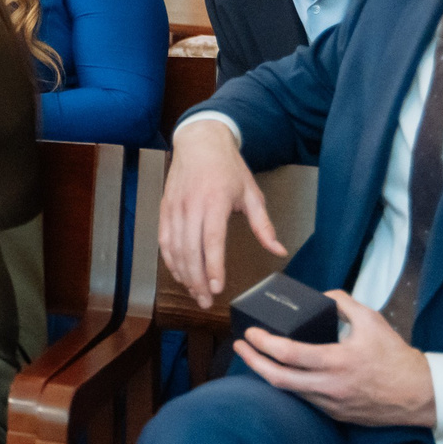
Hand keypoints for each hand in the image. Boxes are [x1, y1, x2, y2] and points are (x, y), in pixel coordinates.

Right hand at [159, 119, 284, 307]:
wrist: (199, 142)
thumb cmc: (227, 168)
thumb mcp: (252, 194)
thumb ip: (264, 226)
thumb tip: (278, 250)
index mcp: (215, 202)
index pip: (212, 241)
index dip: (212, 266)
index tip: (216, 287)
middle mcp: (191, 206)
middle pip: (190, 250)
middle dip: (196, 280)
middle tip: (205, 301)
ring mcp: (175, 208)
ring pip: (174, 249)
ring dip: (183, 274)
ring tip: (194, 292)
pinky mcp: (164, 210)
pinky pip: (164, 241)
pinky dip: (170, 261)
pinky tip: (180, 274)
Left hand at [233, 291, 436, 427]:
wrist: (418, 394)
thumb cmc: (395, 357)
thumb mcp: (372, 320)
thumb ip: (343, 303)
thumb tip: (320, 296)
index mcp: (338, 361)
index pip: (289, 354)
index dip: (263, 343)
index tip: (250, 332)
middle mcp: (330, 385)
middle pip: (277, 378)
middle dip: (252, 361)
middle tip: (239, 346)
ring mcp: (330, 403)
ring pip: (287, 391)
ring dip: (266, 373)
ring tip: (254, 357)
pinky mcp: (333, 414)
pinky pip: (302, 399)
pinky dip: (287, 384)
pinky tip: (279, 372)